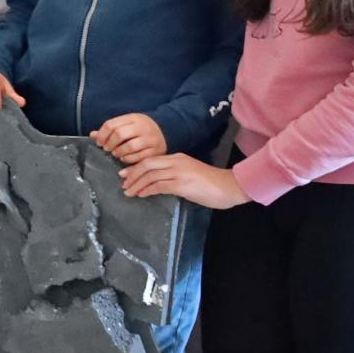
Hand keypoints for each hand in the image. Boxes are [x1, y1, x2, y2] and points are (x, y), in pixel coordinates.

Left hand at [93, 113, 164, 163]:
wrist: (166, 131)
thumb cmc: (140, 129)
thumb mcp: (127, 124)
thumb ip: (110, 129)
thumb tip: (92, 135)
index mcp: (133, 118)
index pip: (111, 124)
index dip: (101, 135)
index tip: (99, 141)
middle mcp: (143, 127)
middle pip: (119, 134)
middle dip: (109, 144)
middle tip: (107, 148)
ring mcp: (151, 139)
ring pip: (129, 146)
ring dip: (118, 152)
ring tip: (116, 153)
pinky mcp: (156, 150)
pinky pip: (138, 157)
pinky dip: (128, 159)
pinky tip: (125, 158)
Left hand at [119, 153, 247, 208]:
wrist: (230, 186)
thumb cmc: (211, 183)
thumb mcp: (189, 174)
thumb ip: (174, 174)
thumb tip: (157, 183)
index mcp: (178, 158)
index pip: (151, 159)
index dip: (135, 167)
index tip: (124, 173)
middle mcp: (176, 162)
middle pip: (147, 164)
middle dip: (132, 174)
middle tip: (123, 184)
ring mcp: (179, 173)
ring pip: (151, 175)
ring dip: (137, 184)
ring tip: (128, 192)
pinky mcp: (182, 184)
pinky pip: (159, 186)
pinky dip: (147, 190)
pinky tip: (141, 195)